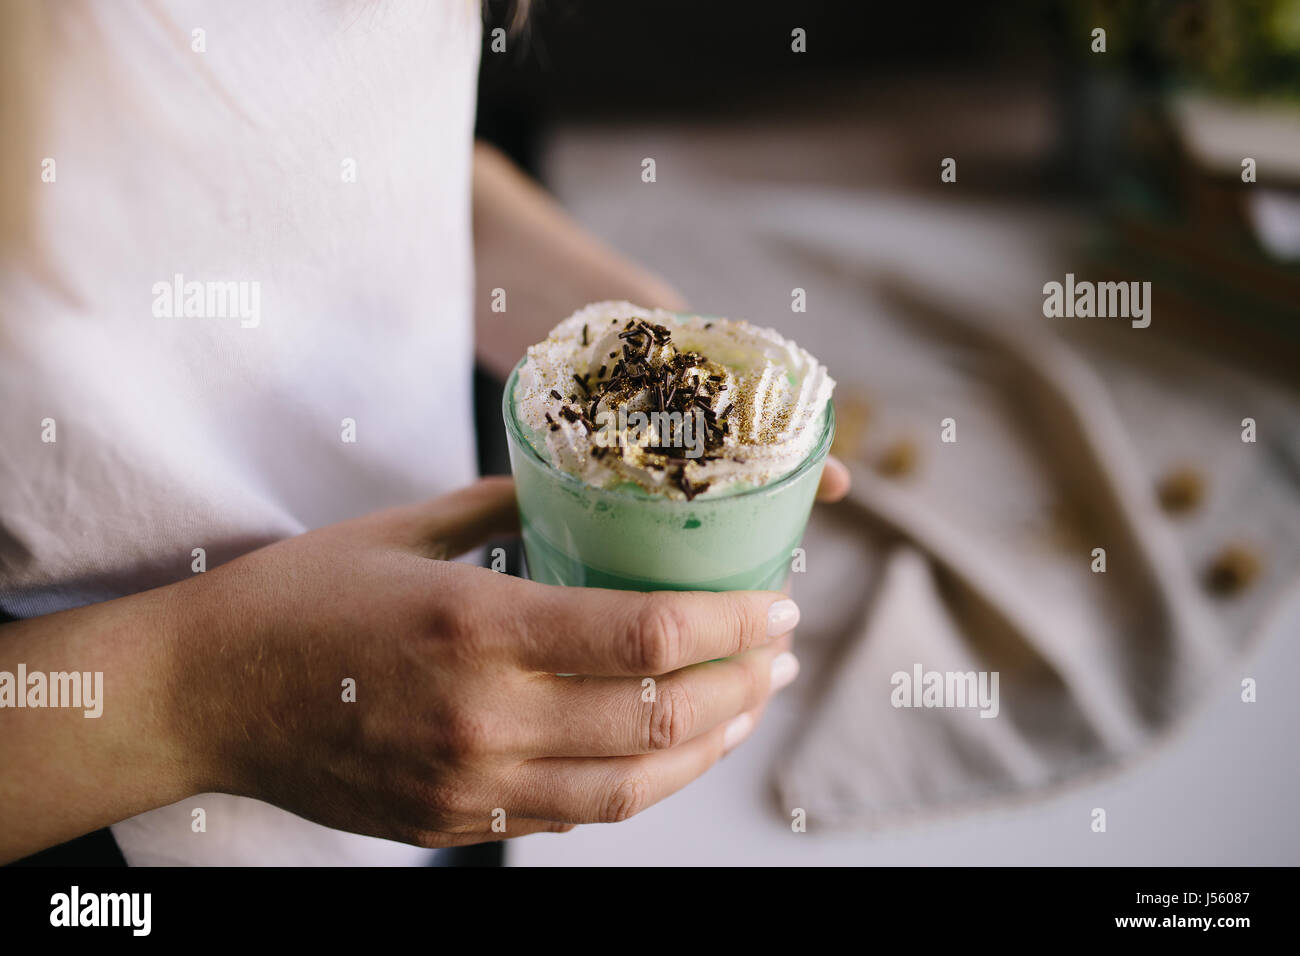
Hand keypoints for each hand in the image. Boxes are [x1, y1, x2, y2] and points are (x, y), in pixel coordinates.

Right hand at [166, 477, 803, 847]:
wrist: (202, 697)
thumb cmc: (298, 597)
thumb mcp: (404, 528)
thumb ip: (504, 508)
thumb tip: (577, 490)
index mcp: (474, 623)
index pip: (644, 634)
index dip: (732, 625)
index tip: (778, 604)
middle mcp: (482, 714)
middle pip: (657, 717)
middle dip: (743, 684)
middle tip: (783, 652)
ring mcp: (468, 781)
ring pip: (631, 786)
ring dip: (709, 745)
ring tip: (748, 706)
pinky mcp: (453, 821)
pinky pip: (576, 814)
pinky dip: (642, 784)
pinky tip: (671, 750)